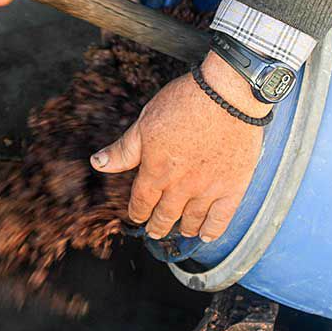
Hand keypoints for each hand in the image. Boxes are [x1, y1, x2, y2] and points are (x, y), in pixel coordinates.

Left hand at [90, 52, 269, 241]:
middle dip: (157, 225)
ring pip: (191, 220)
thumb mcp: (145, 122)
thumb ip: (124, 150)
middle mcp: (180, 186)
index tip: (137, 216)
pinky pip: (221, 218)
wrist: (228, 96)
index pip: (142, 202)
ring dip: (183, 228)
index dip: (138, 212)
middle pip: (165, 215)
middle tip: (155, 231)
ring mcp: (207, 189)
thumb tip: (98, 163)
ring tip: (180, 231)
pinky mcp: (233, 186)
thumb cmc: (186, 102)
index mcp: (155, 171)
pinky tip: (206, 234)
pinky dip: (212, 230)